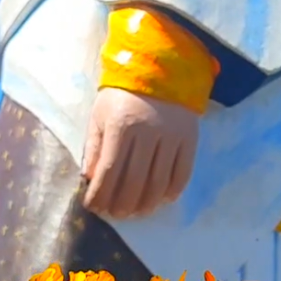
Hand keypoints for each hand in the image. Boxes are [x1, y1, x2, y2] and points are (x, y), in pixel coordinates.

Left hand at [82, 88, 198, 218]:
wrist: (160, 67)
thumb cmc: (123, 93)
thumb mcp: (100, 114)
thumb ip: (93, 146)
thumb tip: (90, 179)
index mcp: (120, 125)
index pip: (108, 170)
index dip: (99, 193)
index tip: (93, 206)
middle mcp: (147, 132)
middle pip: (133, 181)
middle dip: (121, 204)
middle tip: (116, 214)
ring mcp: (171, 136)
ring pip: (158, 181)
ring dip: (146, 203)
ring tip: (137, 212)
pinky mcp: (190, 138)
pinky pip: (183, 172)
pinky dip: (172, 190)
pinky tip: (162, 199)